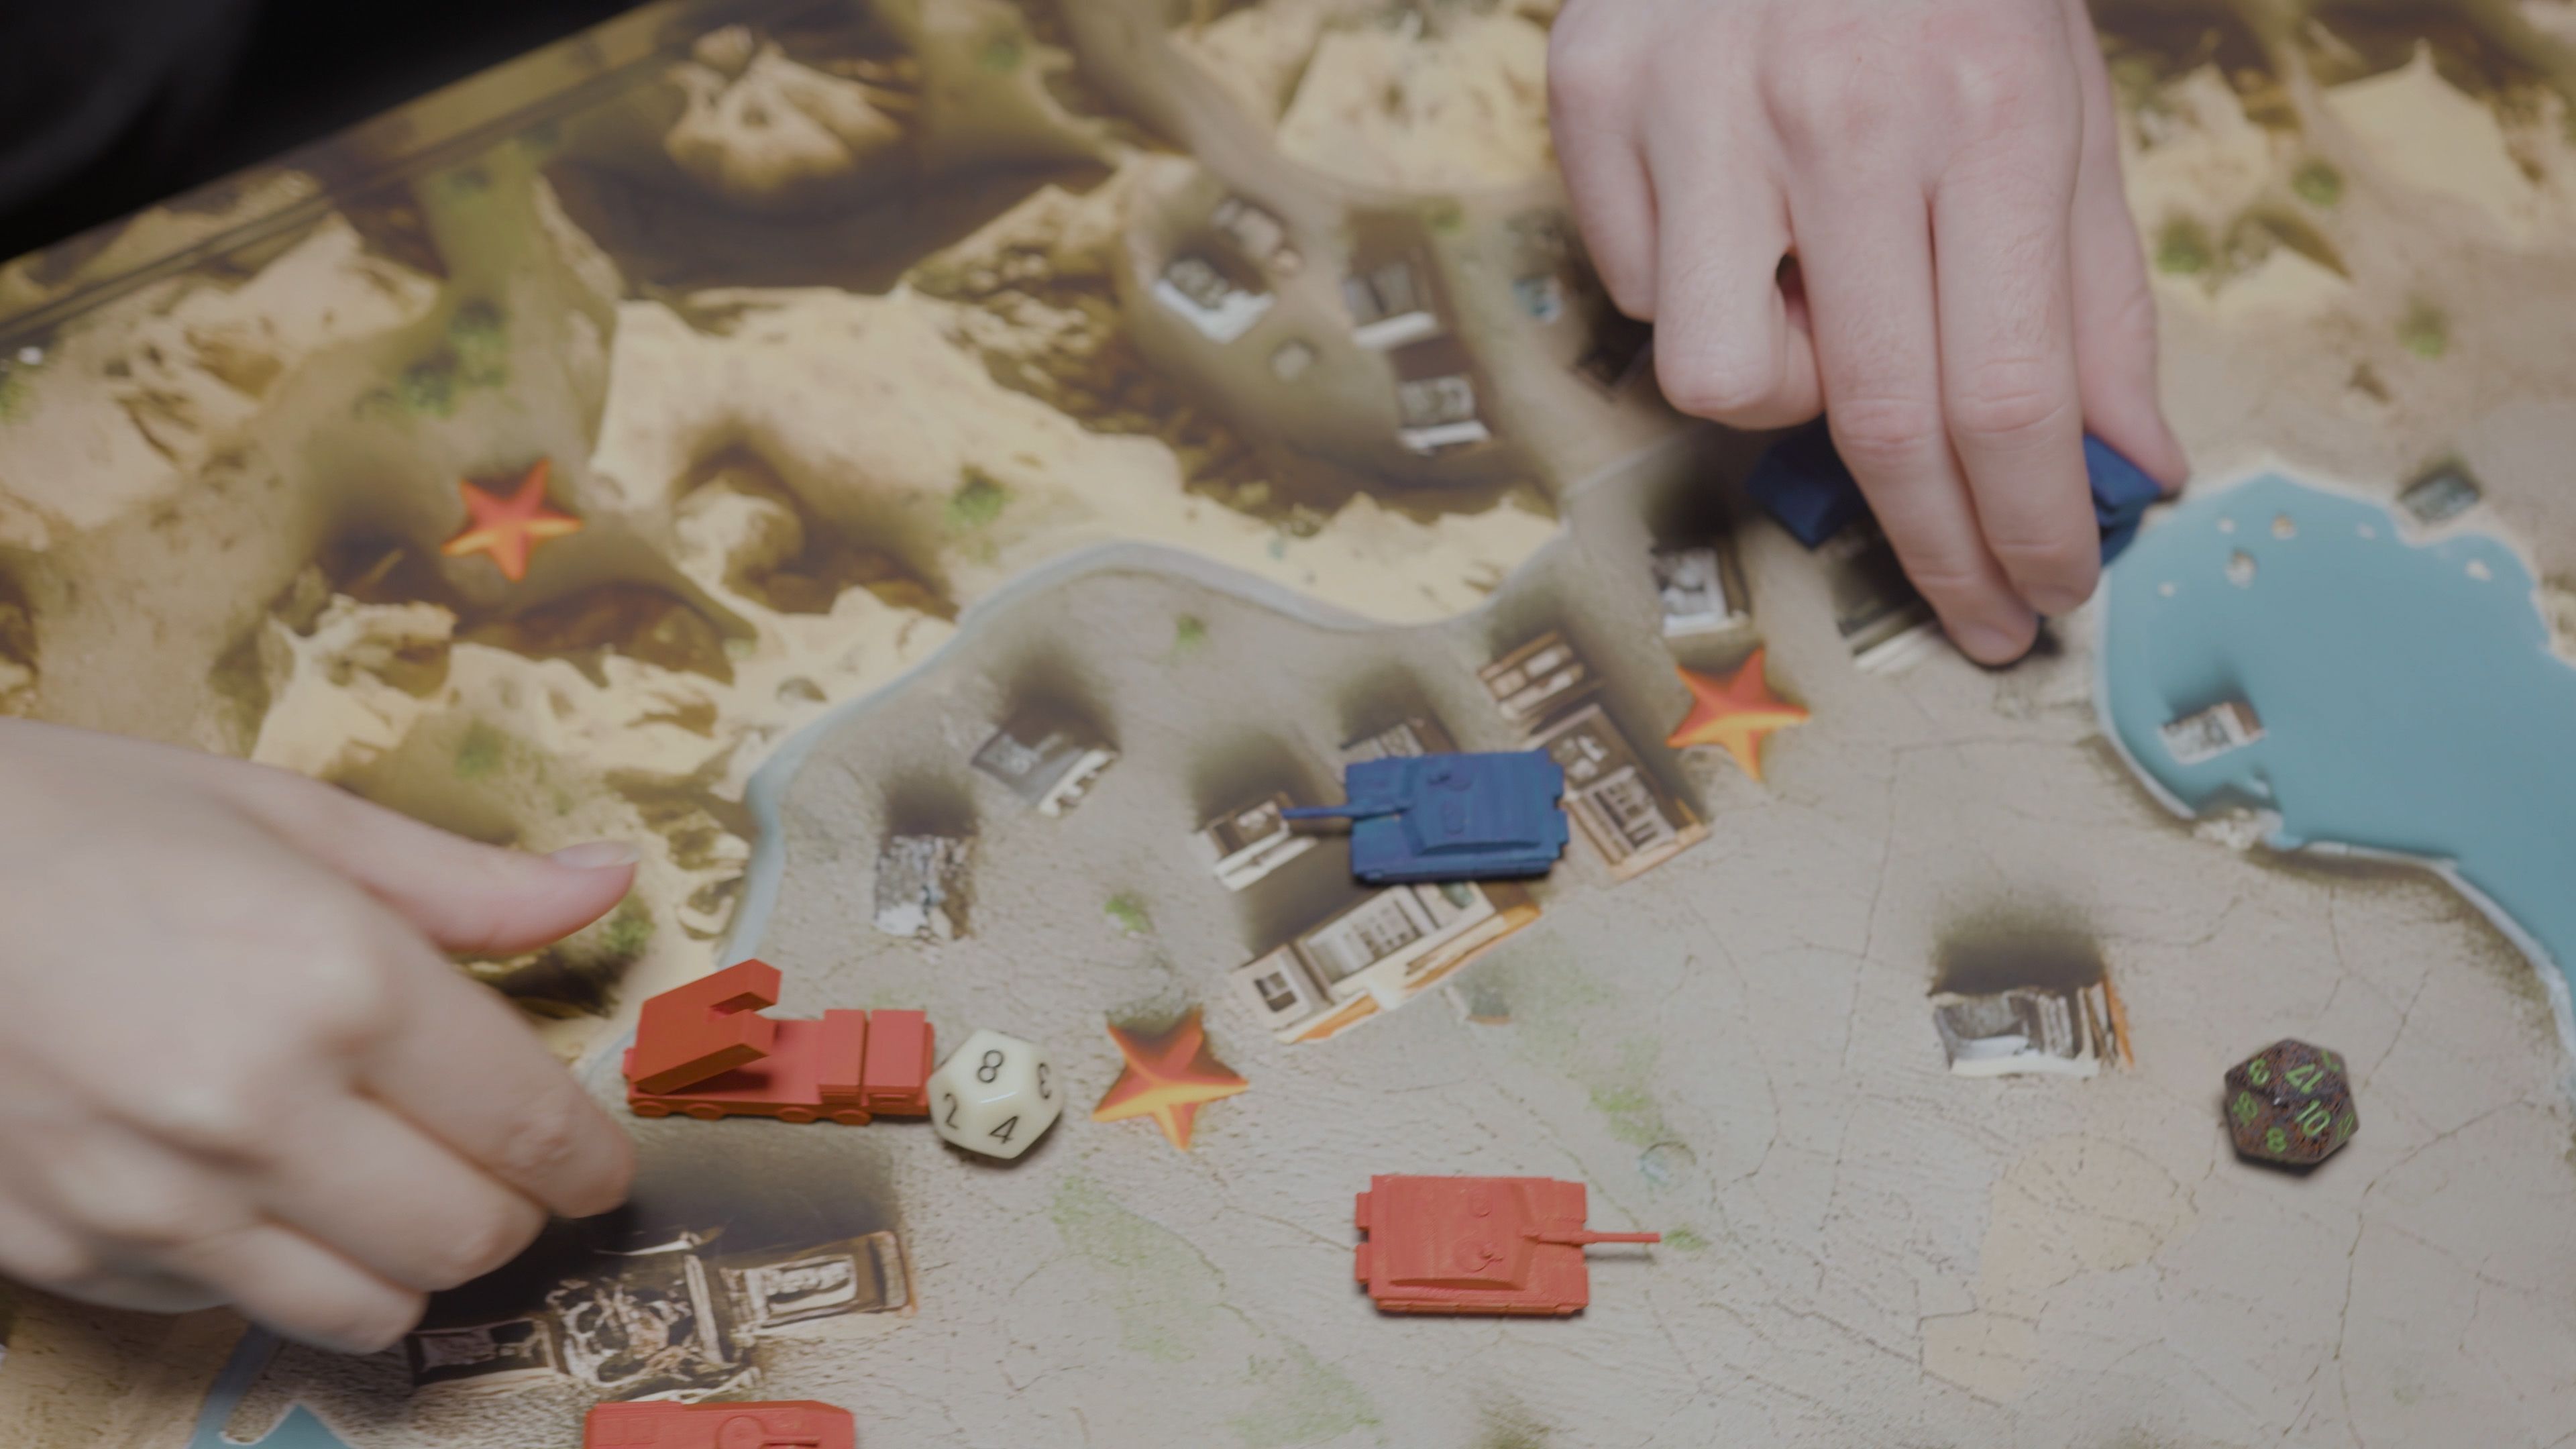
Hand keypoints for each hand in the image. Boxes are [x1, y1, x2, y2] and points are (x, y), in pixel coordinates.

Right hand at [0, 720, 637, 1351]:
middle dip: (513, 1210)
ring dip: (408, 1262)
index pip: (530, 1125)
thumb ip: (464, 880)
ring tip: (391, 1192)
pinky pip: (234, 1310)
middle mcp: (255, 1111)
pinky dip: (279, 1269)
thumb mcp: (282, 813)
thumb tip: (610, 882)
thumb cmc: (71, 822)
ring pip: (369, 1309)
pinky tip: (257, 1190)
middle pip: (469, 1237)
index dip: (590, 1159)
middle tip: (496, 1167)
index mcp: (337, 983)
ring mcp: (153, 1199)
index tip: (599, 1165)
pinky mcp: (69, 1252)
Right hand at [1550, 0, 2189, 662]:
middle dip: (1936, 546)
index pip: (2006, 392)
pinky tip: (1729, 211)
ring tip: (1814, 302)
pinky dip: (1692, 283)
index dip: (2025, 527)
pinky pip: (1630, 287)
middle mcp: (1835, 114)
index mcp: (1983, 111)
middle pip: (1878, 417)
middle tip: (1971, 608)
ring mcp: (1697, 107)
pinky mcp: (1593, 96)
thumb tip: (2128, 468)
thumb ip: (2094, 292)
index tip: (2040, 597)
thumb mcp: (2060, 104)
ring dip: (1784, 389)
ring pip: (1717, 375)